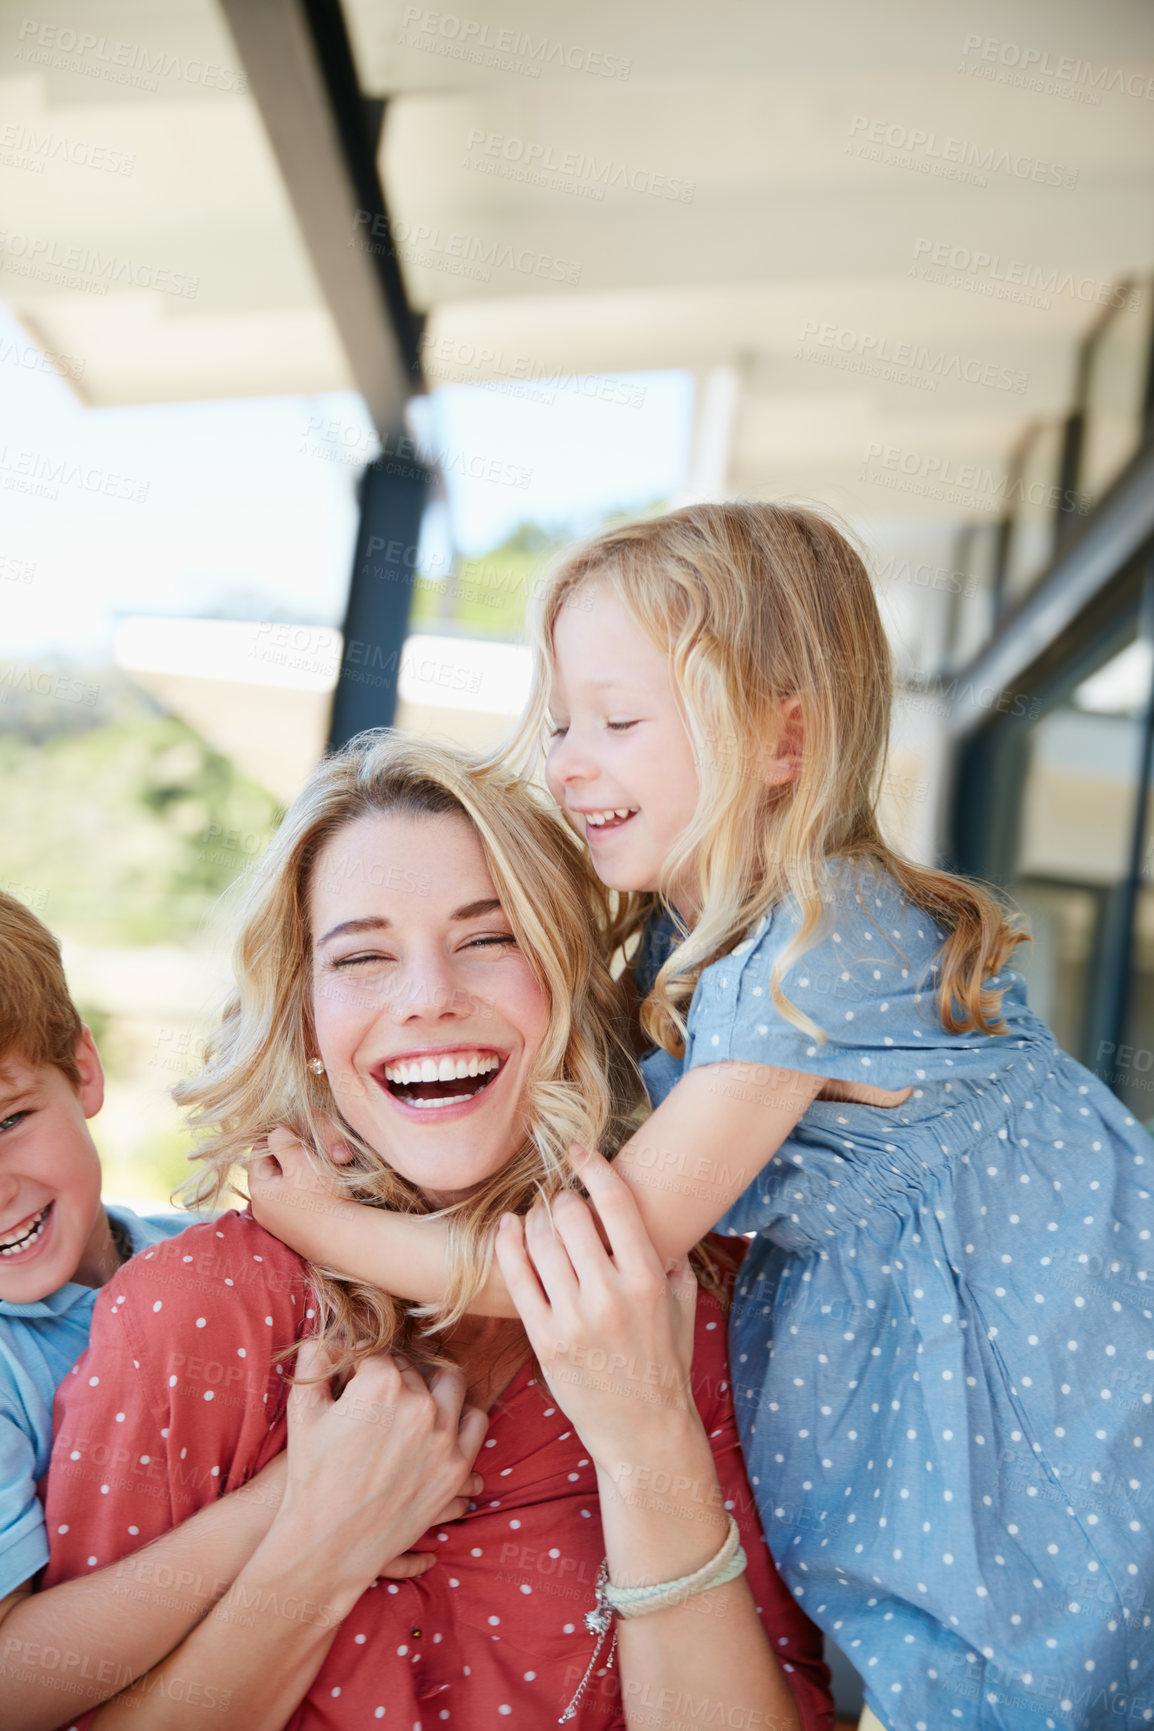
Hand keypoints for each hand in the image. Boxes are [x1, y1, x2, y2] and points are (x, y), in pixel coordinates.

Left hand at [247, 1125, 349, 1234]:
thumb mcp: (300, 1160)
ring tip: (319, 1169)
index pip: (257, 1153)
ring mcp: (278, 1224)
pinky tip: (323, 1190)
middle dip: (288, 1157)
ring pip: (283, 1186)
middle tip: (311, 1151)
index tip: (298, 1135)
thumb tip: (275, 1134)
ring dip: (298, 1174)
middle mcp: (262, 1210)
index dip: (277, 1139)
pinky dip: (305, 1192)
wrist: (346, 1238)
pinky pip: (294, 1202)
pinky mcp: (294, 1232)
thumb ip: (282, 1141)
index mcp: (259, 1191)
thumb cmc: (323, 1197)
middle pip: (270, 1170)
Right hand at [278, 1339, 488, 1594]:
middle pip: (415, 1369)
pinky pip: (474, 1424)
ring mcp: (444, 1439)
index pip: (381, 1351)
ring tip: (416, 1399)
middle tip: (379, 1392)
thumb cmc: (309, 1475)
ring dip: (436, 1388)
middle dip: (396, 1376)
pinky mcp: (456, 1470)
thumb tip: (333, 1333)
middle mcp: (420, 1407)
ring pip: (454, 1388)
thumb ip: (316, 1359)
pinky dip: (460, 1419)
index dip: (365, 1360)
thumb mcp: (302, 1410)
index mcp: (382, 1385)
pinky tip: (440, 1424)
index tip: (358, 1370)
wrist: (325, 1545)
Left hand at [495, 1144, 700, 1472]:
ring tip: (540, 1218)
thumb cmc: (664, 1365)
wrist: (644, 1432)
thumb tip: (663, 1220)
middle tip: (563, 1202)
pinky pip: (517, 1278)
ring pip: (540, 1242)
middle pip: (571, 1217)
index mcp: (649, 1280)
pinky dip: (508, 1244)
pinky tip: (509, 1228)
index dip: (594, 1167)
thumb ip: (674, 1261)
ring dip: (536, 1219)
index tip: (580, 1151)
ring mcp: (574, 1320)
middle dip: (563, 1199)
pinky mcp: (545, 1341)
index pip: (616, 1204)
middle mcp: (611, 1296)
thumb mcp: (682, 1309)